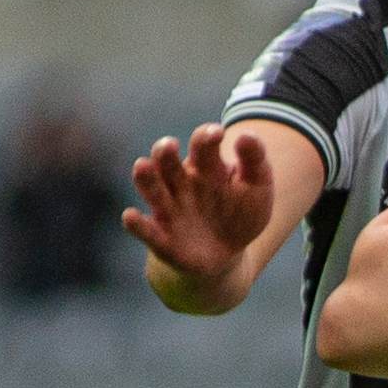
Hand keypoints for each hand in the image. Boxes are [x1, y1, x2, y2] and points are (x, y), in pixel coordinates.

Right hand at [125, 125, 272, 309]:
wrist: (228, 254)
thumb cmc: (241, 214)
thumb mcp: (257, 188)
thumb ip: (255, 161)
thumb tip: (247, 135)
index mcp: (206, 167)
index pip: (202, 145)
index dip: (206, 137)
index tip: (217, 134)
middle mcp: (181, 183)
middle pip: (167, 160)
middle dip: (166, 151)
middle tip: (171, 146)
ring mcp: (169, 209)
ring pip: (151, 187)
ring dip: (145, 177)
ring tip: (143, 166)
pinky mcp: (161, 239)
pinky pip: (146, 230)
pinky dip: (137, 224)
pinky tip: (131, 216)